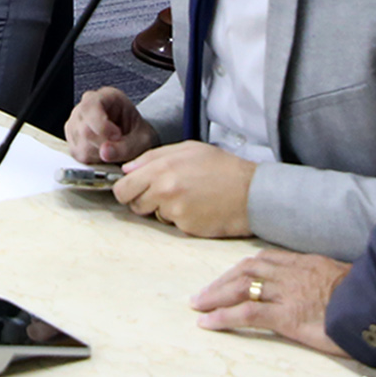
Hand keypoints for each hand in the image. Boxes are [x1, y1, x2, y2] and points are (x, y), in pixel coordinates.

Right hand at [66, 87, 156, 164]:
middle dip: (104, 144)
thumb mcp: (142, 139)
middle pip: (84, 129)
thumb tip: (105, 153)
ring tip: (113, 148)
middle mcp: (86, 107)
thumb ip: (127, 147)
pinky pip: (78, 154)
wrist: (135, 137)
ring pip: (80, 144)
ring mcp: (76, 123)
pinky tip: (104, 153)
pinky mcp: (72, 140)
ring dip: (99, 153)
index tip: (117, 136)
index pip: (90, 107)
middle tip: (119, 146)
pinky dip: (94, 159)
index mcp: (106, 96)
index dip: (102, 125)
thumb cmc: (138, 132)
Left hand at [114, 142, 257, 237]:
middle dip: (142, 200)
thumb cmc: (222, 168)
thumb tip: (128, 169)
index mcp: (161, 168)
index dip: (126, 189)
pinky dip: (181, 218)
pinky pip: (172, 224)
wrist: (251, 192)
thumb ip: (153, 157)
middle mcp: (164, 190)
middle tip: (162, 194)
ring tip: (187, 197)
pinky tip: (198, 208)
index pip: (123, 188)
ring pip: (154, 214)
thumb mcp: (188, 149)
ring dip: (163, 209)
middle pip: (134, 204)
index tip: (133, 189)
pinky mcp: (185, 227)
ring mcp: (174, 210)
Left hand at [192, 250, 350, 354]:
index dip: (243, 269)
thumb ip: (328, 282)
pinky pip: (247, 313)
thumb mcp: (347, 282)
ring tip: (199, 306)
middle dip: (222, 281)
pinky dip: (223, 316)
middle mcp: (293, 273)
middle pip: (247, 270)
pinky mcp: (287, 316)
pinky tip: (208, 322)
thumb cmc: (370, 300)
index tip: (229, 278)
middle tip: (203, 294)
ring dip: (216, 295)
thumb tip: (323, 292)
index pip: (266, 260)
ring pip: (242, 287)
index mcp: (307, 263)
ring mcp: (288, 293)